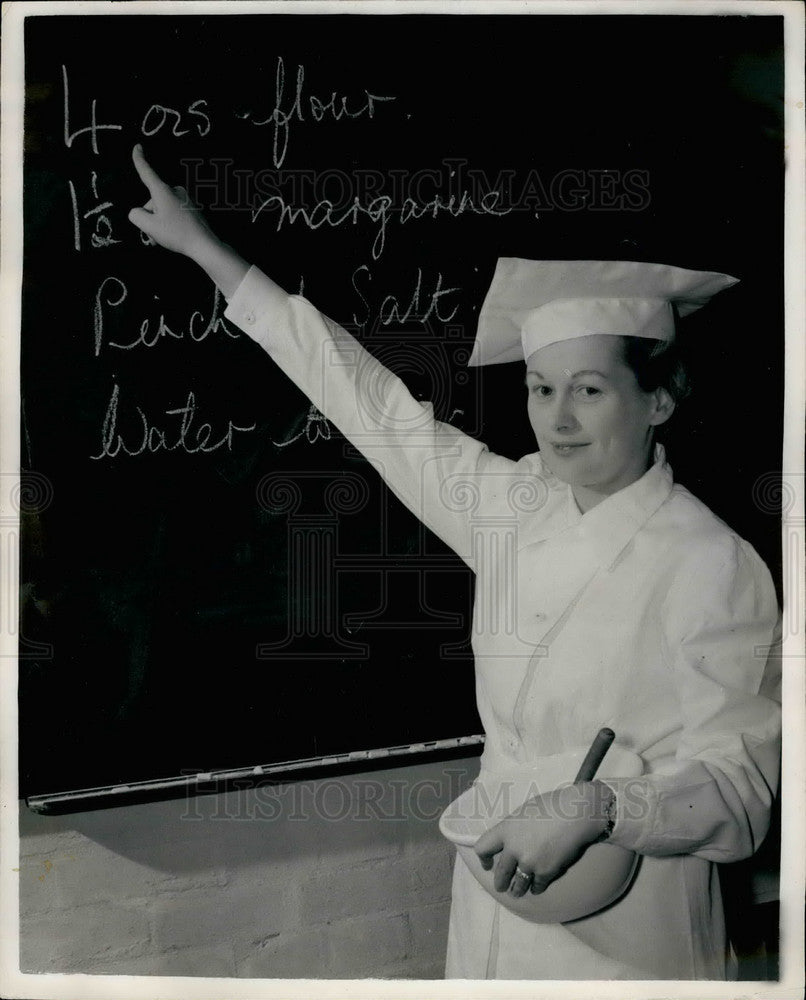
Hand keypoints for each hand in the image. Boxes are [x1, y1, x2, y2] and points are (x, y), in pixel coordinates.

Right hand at [128, 144, 218, 261]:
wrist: (204, 244)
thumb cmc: (177, 234)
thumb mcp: (148, 226)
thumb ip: (136, 215)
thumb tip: (138, 212)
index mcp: (163, 190)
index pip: (147, 172)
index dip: (139, 159)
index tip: (138, 146)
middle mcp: (174, 190)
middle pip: (152, 201)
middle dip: (150, 216)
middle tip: (157, 232)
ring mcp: (184, 199)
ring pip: (162, 209)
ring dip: (159, 223)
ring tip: (167, 237)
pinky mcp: (191, 208)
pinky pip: (173, 213)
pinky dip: (170, 224)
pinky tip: (175, 236)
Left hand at [473, 780, 610, 898]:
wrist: (576, 815)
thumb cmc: (551, 806)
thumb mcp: (523, 813)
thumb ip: (513, 829)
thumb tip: (510, 839)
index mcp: (505, 829)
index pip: (482, 848)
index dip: (483, 858)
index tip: (487, 864)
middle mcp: (513, 848)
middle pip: (500, 872)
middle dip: (500, 883)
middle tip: (502, 887)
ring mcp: (529, 862)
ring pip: (517, 885)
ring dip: (517, 890)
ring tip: (516, 892)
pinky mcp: (546, 872)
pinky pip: (537, 886)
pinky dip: (536, 888)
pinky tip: (536, 888)